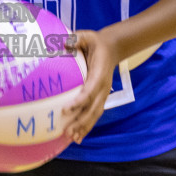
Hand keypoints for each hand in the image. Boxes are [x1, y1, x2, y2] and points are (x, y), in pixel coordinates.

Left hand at [61, 28, 117, 143]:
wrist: (112, 48)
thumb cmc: (95, 42)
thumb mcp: (87, 36)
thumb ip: (77, 39)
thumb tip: (63, 42)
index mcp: (100, 74)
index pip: (90, 91)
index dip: (79, 102)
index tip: (65, 109)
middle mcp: (103, 87)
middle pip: (93, 108)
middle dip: (81, 121)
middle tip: (67, 131)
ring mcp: (103, 94)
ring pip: (95, 114)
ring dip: (84, 128)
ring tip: (72, 139)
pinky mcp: (100, 98)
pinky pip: (94, 114)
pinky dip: (87, 126)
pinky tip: (77, 137)